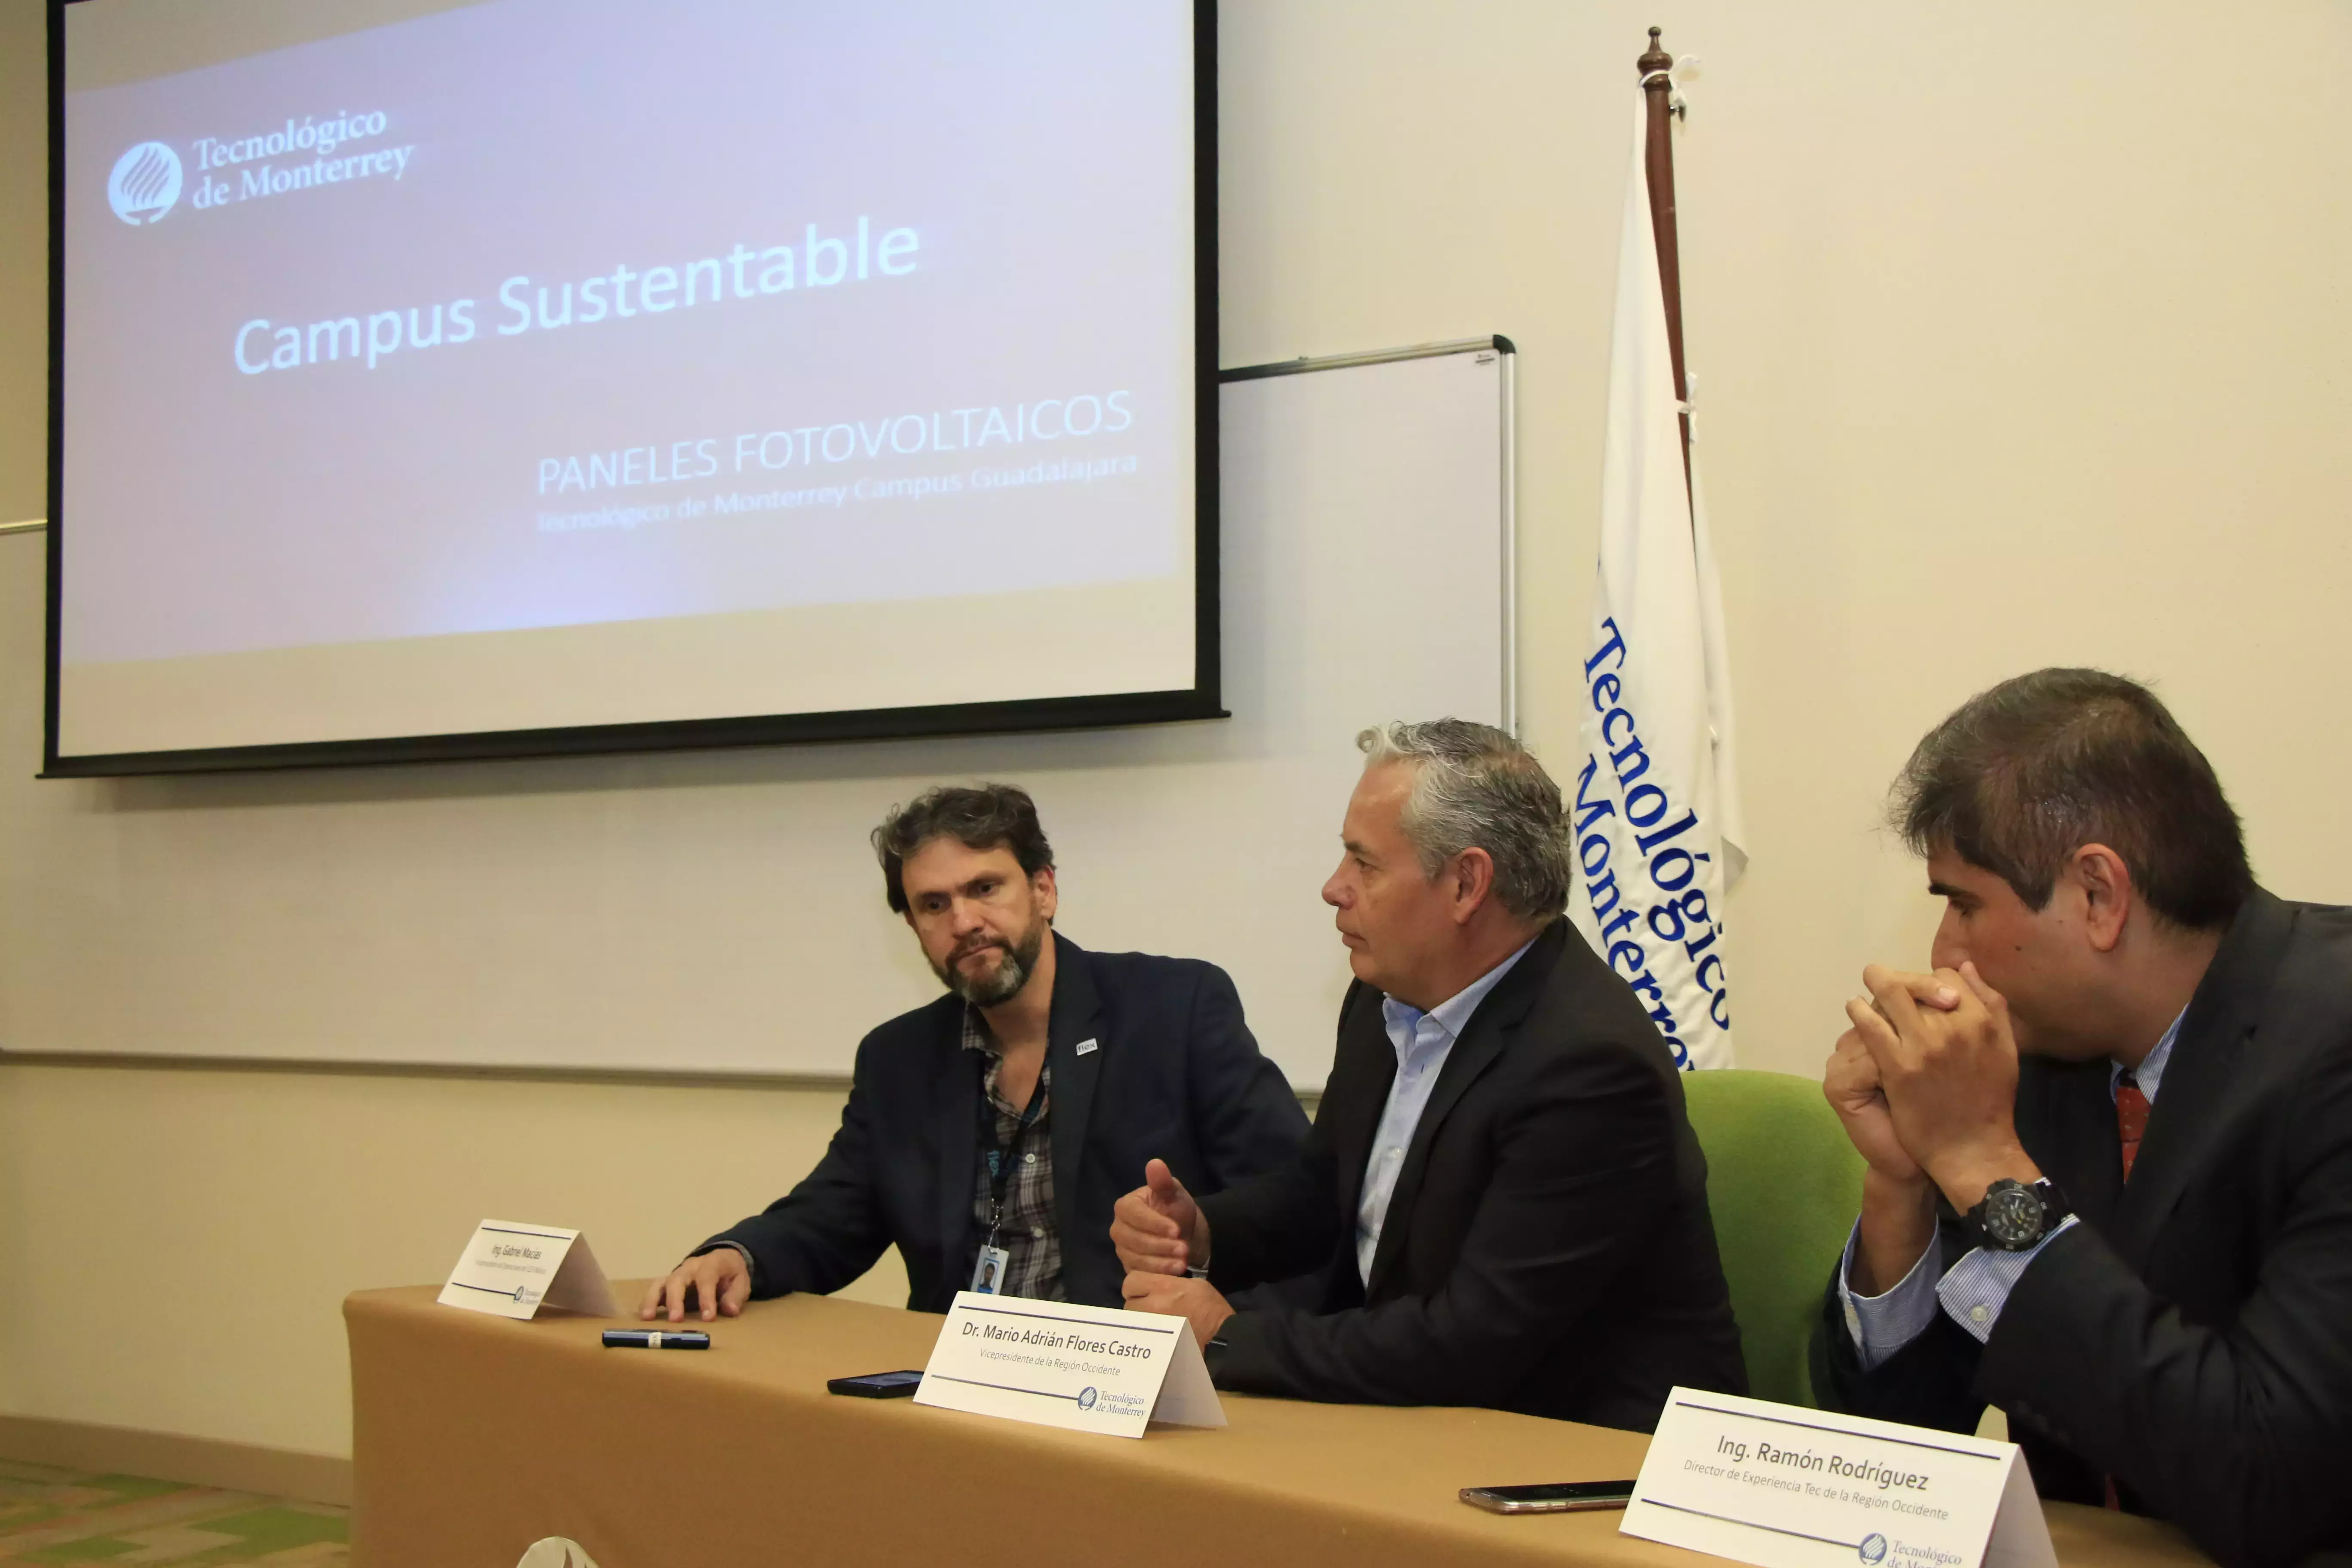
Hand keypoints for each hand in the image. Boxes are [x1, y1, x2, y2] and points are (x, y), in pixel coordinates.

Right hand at [638, 1248, 750, 1323]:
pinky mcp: (667, 1283)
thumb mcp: (741, 1282)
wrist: (723, 1260)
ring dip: (652, 1300)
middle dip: (675, 1300)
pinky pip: (655, 1290)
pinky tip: (644, 1316)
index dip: (706, 1298)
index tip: (708, 1318)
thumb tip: (730, 1310)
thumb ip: (735, 1296)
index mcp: (711, 1264)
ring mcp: (676, 1274)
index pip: (706, 1279)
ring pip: (661, 1283)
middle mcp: (690, 1267)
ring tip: (647, 1318)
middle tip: (675, 1320)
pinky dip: (648, 1302)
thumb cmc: (731, 1274)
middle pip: (678, 1279)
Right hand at [1110, 1158, 1207, 1276]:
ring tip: (1183, 1262)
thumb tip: (1155, 1163)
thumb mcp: (1174, 1194)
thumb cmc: (1175, 1210)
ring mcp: (1122, 1249)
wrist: (1184, 1235)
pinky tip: (1175, 1272)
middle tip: (1184, 1249)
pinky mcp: (1129, 1266)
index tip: (1176, 1230)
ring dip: (1161, 1262)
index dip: (1155, 1224)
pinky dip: (1158, 1272)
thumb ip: (1163, 1182)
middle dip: (1160, 1245)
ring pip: (1136, 1258)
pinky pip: (1140, 1272)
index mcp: (1125, 1206)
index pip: (1134, 1215)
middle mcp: (1118, 1228)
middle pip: (1134, 1239)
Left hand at [1122, 1271, 1233, 1346]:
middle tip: (1148, 1304)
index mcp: (1163, 1287)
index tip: (1144, 1288)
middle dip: (1136, 1302)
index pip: (1131, 1281)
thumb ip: (1169, 1282)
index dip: (1136, 1284)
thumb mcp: (1193, 1283)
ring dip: (1139, 1318)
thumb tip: (1156, 1284)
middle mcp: (1153, 1305)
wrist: (1220, 1335)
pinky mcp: (1155, 1341)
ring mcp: (1153, 1325)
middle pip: (1128, 1302)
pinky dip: (1144, 1332)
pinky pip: (1140, 1334)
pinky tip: (1154, 1332)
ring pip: (1132, 1320)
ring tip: (1151, 1319)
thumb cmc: (1210, 1307)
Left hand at [1846, 962, 2040, 1210]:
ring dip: (1875, 987)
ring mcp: (1925, 1044)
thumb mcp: (2004, 1048)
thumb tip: (1965, 966)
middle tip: (1879, 978)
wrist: (1972, 1148)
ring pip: (1890, 995)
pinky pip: (1871, 1026)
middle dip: (1898, 979)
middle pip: (1916, 982)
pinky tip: (1856, 1011)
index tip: (1920, 991)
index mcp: (1983, 1020)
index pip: (1947, 976)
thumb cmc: (1990, 1101)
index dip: (1930, 980)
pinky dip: (1860, 1013)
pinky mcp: (1898, 1065)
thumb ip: (1990, 1004)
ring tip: (1865, 991)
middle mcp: (1955, 1026)